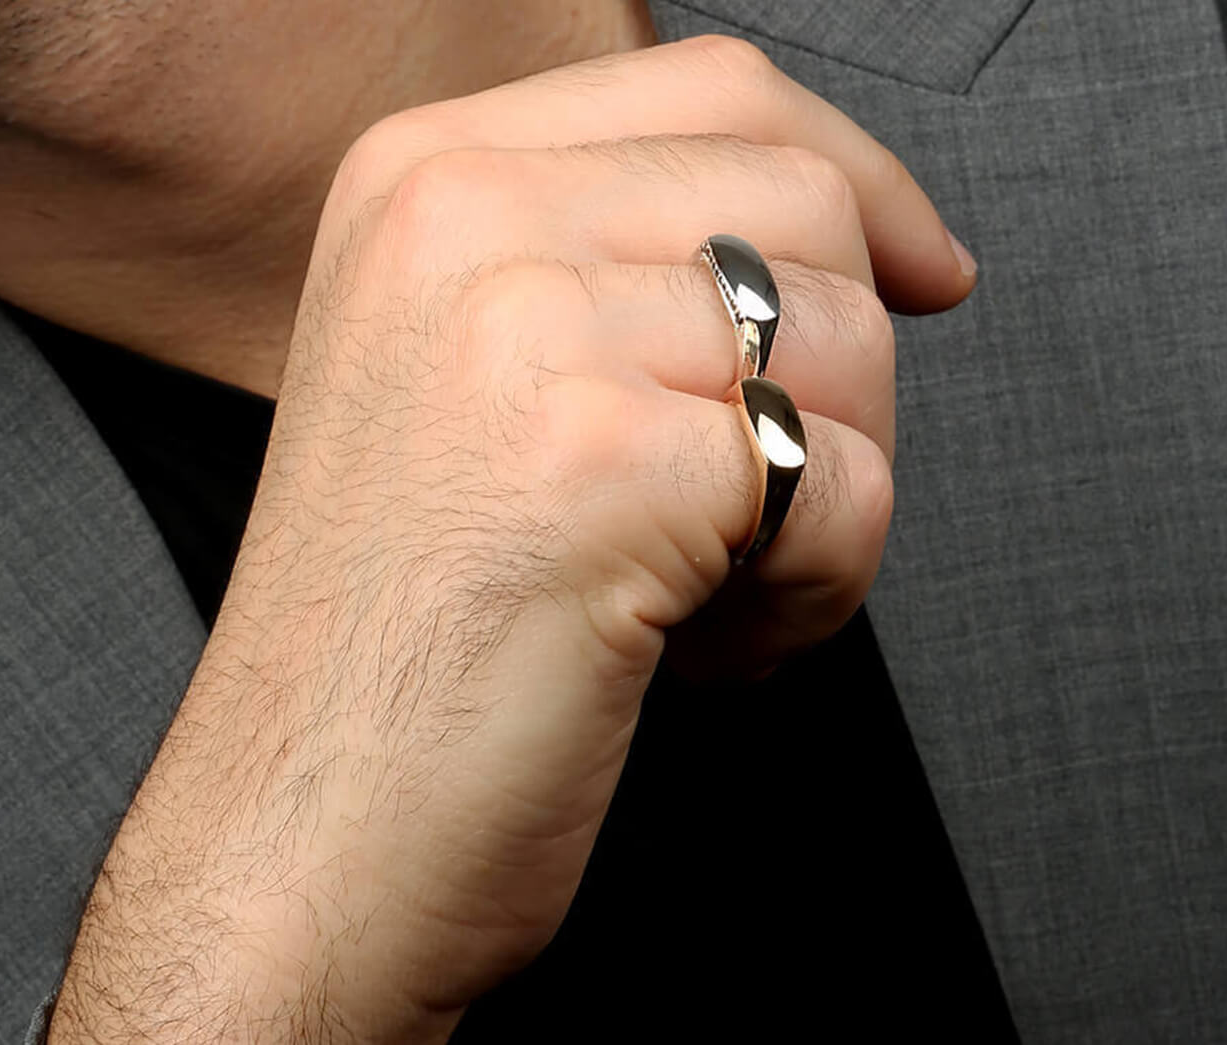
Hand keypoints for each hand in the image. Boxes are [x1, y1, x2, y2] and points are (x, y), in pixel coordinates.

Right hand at [52, 35, 971, 1042]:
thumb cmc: (402, 644)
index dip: (859, 178)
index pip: (718, 90)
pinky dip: (816, 594)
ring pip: (846, 345)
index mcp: (419, 178)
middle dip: (838, 376)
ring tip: (701, 595)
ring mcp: (525, 333)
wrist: (304, 843)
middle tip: (748, 513)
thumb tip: (853, 229)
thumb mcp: (469, 382)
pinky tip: (699, 651)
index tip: (922, 272)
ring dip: (821, 499)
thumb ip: (609, 265)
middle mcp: (458, 220)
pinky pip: (839, 485)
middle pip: (806, 207)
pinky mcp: (606, 468)